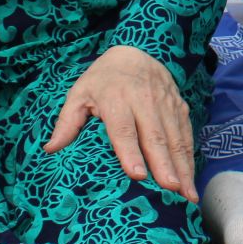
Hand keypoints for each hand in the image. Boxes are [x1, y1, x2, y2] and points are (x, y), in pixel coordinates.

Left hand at [46, 44, 196, 202]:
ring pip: (176, 138)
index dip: (131, 152)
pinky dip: (190, 158)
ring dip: (182, 166)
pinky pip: (186, 134)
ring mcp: (166, 104)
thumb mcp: (79, 93)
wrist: (135, 50)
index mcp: (116, 99)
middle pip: (155, 136)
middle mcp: (144, 101)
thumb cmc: (103, 79)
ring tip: (187, 193)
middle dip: (164, 164)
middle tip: (171, 189)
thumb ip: (67, 122)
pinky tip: (191, 179)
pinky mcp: (180, 107)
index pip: (124, 129)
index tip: (137, 175)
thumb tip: (51, 149)